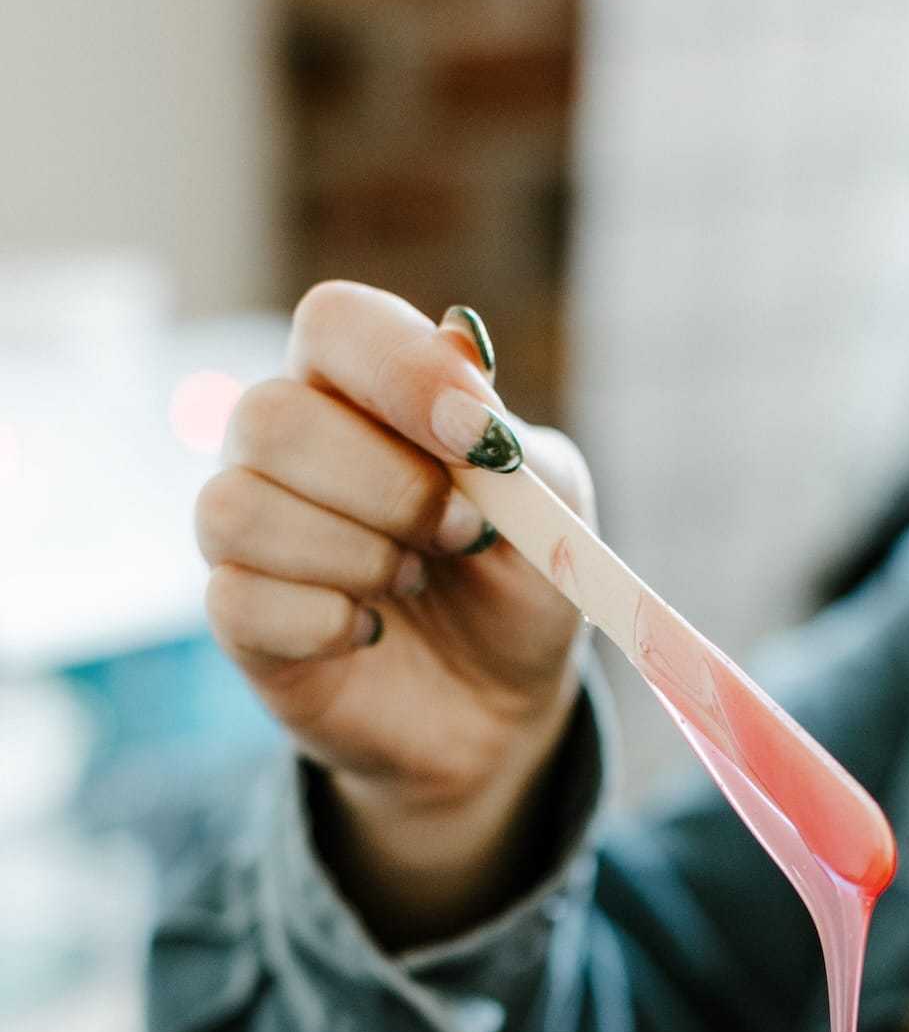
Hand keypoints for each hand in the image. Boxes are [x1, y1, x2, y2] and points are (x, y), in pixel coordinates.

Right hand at [195, 283, 596, 939]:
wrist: (501, 707)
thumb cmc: (517, 583)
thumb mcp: (549, 506)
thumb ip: (507, 433)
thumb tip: (459, 336)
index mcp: (359, 389)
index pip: (335, 324)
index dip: (399, 370)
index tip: (477, 436)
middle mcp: (284, 446)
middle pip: (273, 419)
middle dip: (389, 488)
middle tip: (461, 535)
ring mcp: (251, 531)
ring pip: (237, 509)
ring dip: (354, 555)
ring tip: (413, 583)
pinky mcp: (241, 619)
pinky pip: (237, 599)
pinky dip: (326, 621)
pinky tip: (370, 633)